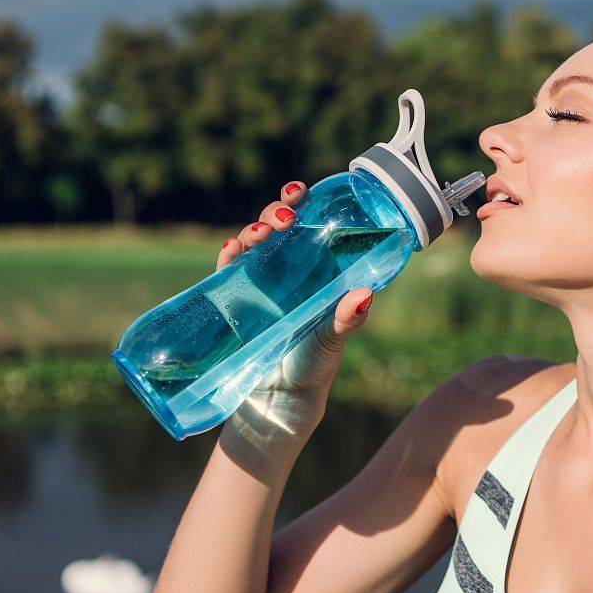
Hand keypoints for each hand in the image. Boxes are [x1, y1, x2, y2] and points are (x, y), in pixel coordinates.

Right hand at [214, 180, 374, 465]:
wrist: (280, 401)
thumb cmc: (314, 366)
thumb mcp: (333, 340)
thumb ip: (347, 318)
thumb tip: (365, 294)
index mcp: (314, 269)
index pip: (308, 225)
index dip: (302, 202)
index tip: (302, 191)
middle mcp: (286, 269)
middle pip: (277, 226)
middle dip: (277, 212)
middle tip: (284, 217)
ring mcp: (258, 282)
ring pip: (253, 242)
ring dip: (254, 230)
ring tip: (262, 233)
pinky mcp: (234, 299)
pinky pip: (227, 270)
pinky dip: (228, 256)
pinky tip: (231, 249)